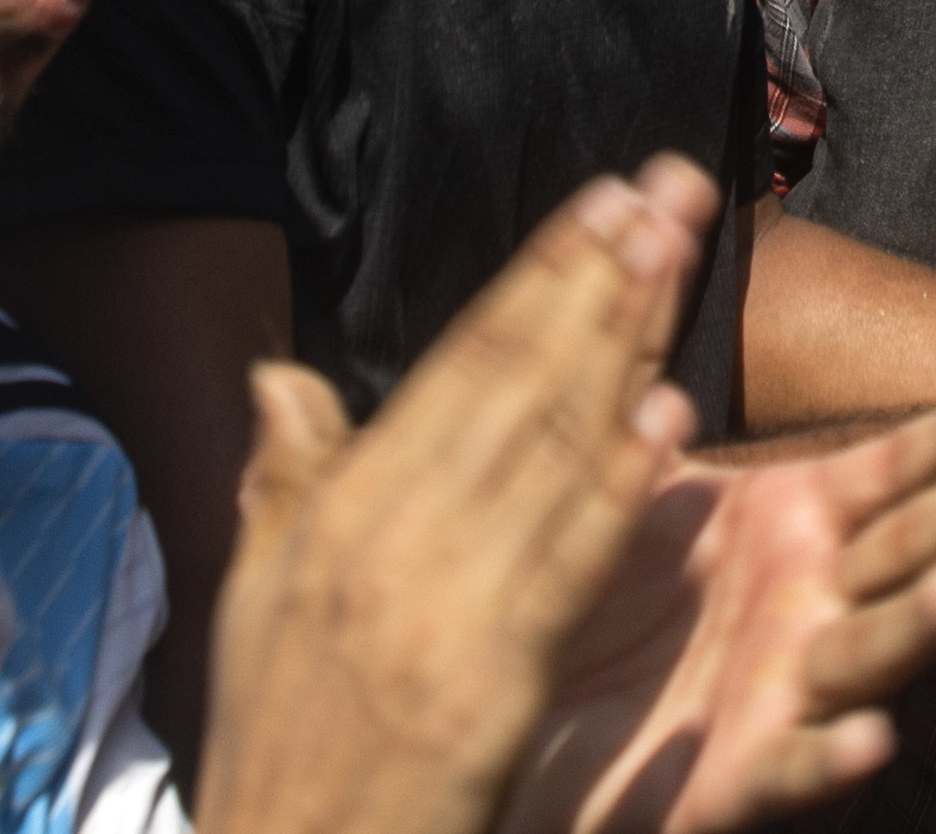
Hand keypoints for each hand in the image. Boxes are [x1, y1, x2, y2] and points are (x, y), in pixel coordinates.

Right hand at [194, 163, 719, 833]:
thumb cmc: (278, 746)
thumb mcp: (256, 602)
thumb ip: (283, 482)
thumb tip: (279, 377)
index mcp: (338, 511)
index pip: (460, 364)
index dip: (540, 275)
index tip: (606, 196)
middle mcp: (385, 537)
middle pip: (514, 381)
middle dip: (599, 276)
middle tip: (672, 188)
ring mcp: (435, 607)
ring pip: (547, 448)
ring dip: (618, 344)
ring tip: (679, 255)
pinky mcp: (484, 684)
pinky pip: (563, 567)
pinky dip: (614, 489)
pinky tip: (667, 422)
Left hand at [505, 393, 935, 833]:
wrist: (553, 724)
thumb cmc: (614, 593)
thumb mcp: (644, 486)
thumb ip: (662, 387)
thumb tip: (657, 243)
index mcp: (799, 524)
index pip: (892, 467)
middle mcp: (817, 601)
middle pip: (913, 546)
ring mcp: (794, 689)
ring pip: (875, 650)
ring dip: (926, 618)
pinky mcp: (749, 775)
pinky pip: (799, 766)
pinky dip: (836, 754)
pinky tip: (871, 738)